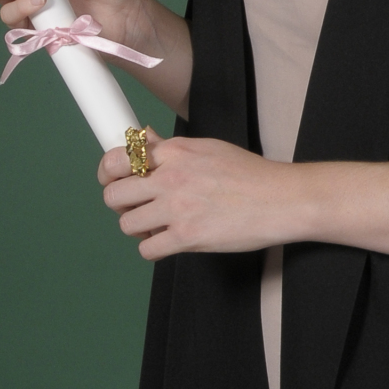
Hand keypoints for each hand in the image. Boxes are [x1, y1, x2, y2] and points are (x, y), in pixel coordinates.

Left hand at [98, 131, 306, 259]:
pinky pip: (148, 250)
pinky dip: (154, 248)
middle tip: (138, 206)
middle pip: (114, 195)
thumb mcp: (208, 148)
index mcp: (175, 152)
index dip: (108, 173)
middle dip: (121, 204)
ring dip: (138, 228)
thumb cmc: (248, 173)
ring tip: (156, 225)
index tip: (114, 180)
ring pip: (127, 224)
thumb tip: (142, 138)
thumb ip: (171, 148)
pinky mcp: (188, 237)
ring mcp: (178, 209)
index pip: (118, 159)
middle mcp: (171, 178)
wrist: (280, 199)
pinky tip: (169, 240)